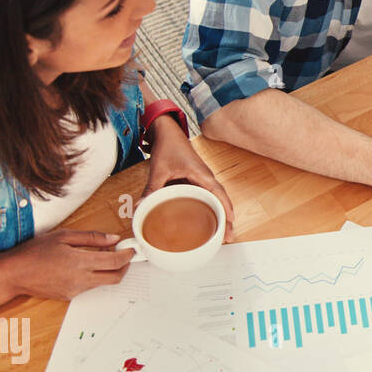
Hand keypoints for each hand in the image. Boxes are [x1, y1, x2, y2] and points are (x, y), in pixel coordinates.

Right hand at [0, 229, 134, 300]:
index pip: (115, 262)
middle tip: (123, 254)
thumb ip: (91, 238)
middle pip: (115, 277)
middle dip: (124, 266)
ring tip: (98, 254)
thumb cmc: (34, 252)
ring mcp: (75, 290)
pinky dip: (94, 276)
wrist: (12, 274)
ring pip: (102, 282)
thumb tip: (114, 239)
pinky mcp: (69, 296)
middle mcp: (80, 280)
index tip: (131, 248)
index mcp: (80, 263)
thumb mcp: (63, 236)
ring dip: (108, 270)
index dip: (127, 255)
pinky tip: (83, 265)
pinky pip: (89, 286)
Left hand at [142, 117, 234, 241]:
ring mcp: (203, 180)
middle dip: (226, 219)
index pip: (219, 193)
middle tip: (227, 237)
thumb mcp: (158, 170)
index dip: (226, 209)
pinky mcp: (197, 181)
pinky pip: (207, 197)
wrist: (168, 133)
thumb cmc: (169, 147)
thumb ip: (151, 189)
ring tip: (221, 233)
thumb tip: (140, 207)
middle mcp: (206, 178)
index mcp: (202, 174)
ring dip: (220, 215)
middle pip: (221, 200)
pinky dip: (210, 209)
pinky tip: (207, 220)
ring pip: (216, 200)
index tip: (230, 223)